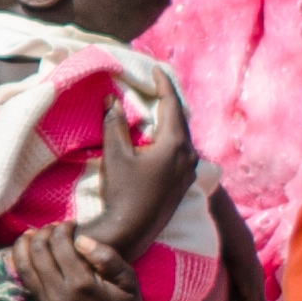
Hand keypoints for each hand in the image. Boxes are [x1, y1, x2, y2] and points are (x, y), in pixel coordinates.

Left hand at [9, 222, 132, 300]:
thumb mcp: (128, 280)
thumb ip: (107, 257)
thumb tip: (80, 240)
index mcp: (82, 285)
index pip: (59, 244)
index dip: (61, 228)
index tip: (70, 224)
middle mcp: (60, 296)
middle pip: (37, 252)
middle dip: (43, 233)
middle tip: (53, 228)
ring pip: (24, 268)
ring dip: (25, 246)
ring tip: (33, 234)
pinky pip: (26, 283)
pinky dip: (21, 263)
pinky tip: (27, 252)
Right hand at [88, 77, 193, 255]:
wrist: (131, 232)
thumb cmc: (123, 193)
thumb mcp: (116, 155)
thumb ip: (115, 124)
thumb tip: (112, 99)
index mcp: (175, 145)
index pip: (171, 105)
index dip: (162, 84)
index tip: (154, 68)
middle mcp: (189, 156)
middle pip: (181, 119)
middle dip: (168, 99)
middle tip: (157, 83)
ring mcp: (188, 171)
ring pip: (182, 135)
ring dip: (170, 119)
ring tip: (158, 106)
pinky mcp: (183, 183)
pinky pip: (182, 149)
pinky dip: (171, 136)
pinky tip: (160, 136)